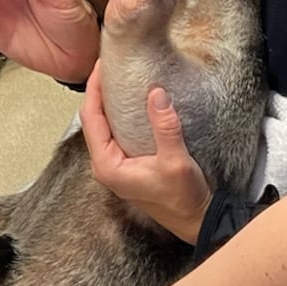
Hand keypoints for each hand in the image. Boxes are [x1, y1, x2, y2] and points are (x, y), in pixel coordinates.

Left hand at [79, 63, 210, 242]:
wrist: (196, 219)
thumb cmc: (183, 198)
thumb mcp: (176, 161)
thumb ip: (164, 127)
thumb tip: (155, 93)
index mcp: (107, 166)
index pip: (91, 118)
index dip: (93, 89)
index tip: (101, 66)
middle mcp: (105, 166)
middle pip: (93, 119)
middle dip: (98, 91)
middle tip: (109, 66)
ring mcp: (114, 165)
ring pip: (102, 125)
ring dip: (108, 102)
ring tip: (117, 76)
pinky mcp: (125, 164)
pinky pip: (114, 133)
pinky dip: (118, 113)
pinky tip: (129, 100)